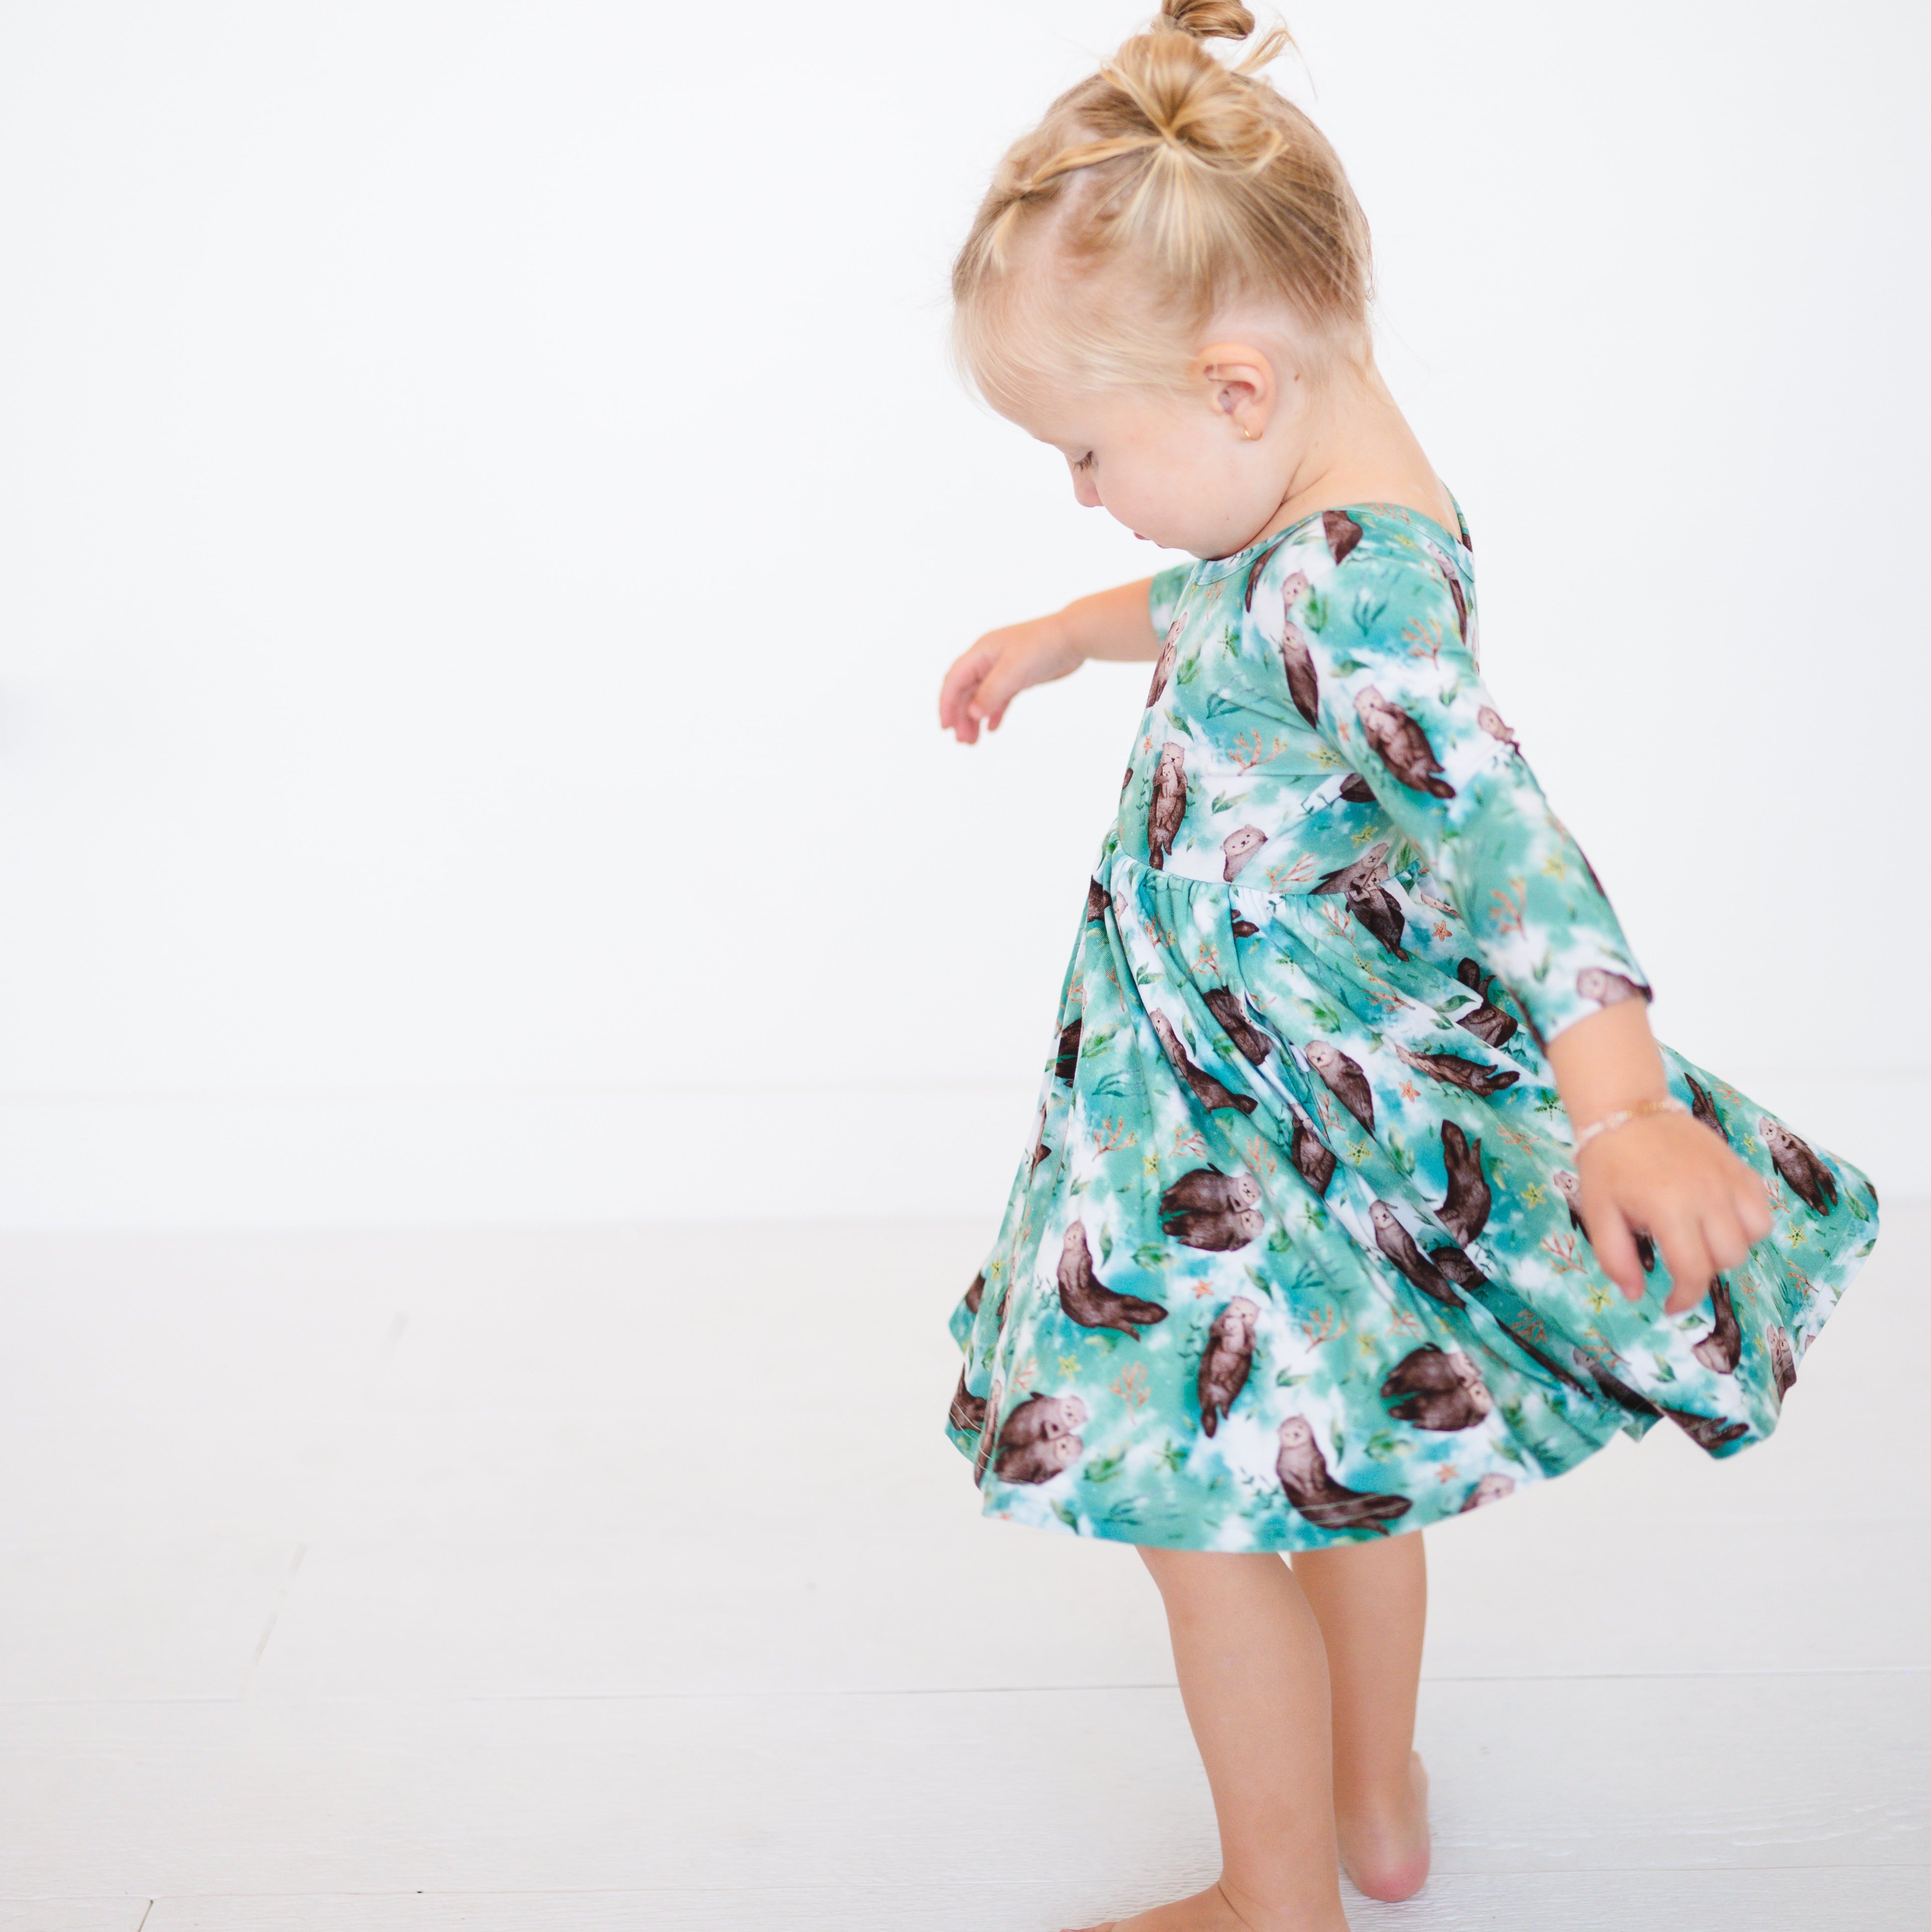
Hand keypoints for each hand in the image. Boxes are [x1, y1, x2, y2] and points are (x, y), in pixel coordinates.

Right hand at [938, 613, 1081, 743]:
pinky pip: (1000, 697)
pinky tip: (992, 727)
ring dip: (975, 717)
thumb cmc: (1042, 647)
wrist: (1073, 636)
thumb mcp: (1012, 672)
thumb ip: (990, 694)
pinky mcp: (1019, 676)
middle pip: (966, 690)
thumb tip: (972, 713)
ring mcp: (1003, 668)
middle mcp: (988, 659)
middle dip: (961, 715)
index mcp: (981, 652)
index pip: (954, 680)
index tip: (946, 727)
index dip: (947, 704)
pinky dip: (994, 712)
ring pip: (981, 696)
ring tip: (973, 740)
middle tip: (962, 740)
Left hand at [1574, 1113, 1773, 1312]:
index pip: (1695, 1271)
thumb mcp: (1598, 1213)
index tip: (1671, 1306)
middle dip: (1705, 1269)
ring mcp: (1728, 1179)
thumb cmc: (1608, 1163)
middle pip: (1729, 1258)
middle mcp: (1707, 1195)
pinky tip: (1719, 1216)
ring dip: (1730, 1246)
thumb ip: (1615, 1258)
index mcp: (1669, 1208)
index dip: (1685, 1299)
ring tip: (1701, 1236)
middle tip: (1679, 1258)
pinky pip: (1762, 1207)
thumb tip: (1635, 1295)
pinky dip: (1748, 1221)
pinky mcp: (1739, 1166)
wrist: (1626, 1109)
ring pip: (1754, 1235)